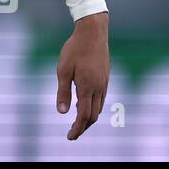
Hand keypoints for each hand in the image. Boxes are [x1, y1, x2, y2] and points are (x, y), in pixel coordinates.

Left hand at [56, 11, 109, 139]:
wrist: (93, 32)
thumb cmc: (75, 49)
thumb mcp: (63, 69)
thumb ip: (63, 92)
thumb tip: (62, 112)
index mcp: (87, 87)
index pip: (84, 116)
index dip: (77, 129)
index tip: (70, 137)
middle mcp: (99, 88)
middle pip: (93, 116)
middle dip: (83, 127)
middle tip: (72, 133)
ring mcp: (104, 83)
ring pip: (99, 108)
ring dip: (89, 117)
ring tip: (77, 121)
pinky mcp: (106, 77)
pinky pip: (101, 98)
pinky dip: (93, 107)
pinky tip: (85, 104)